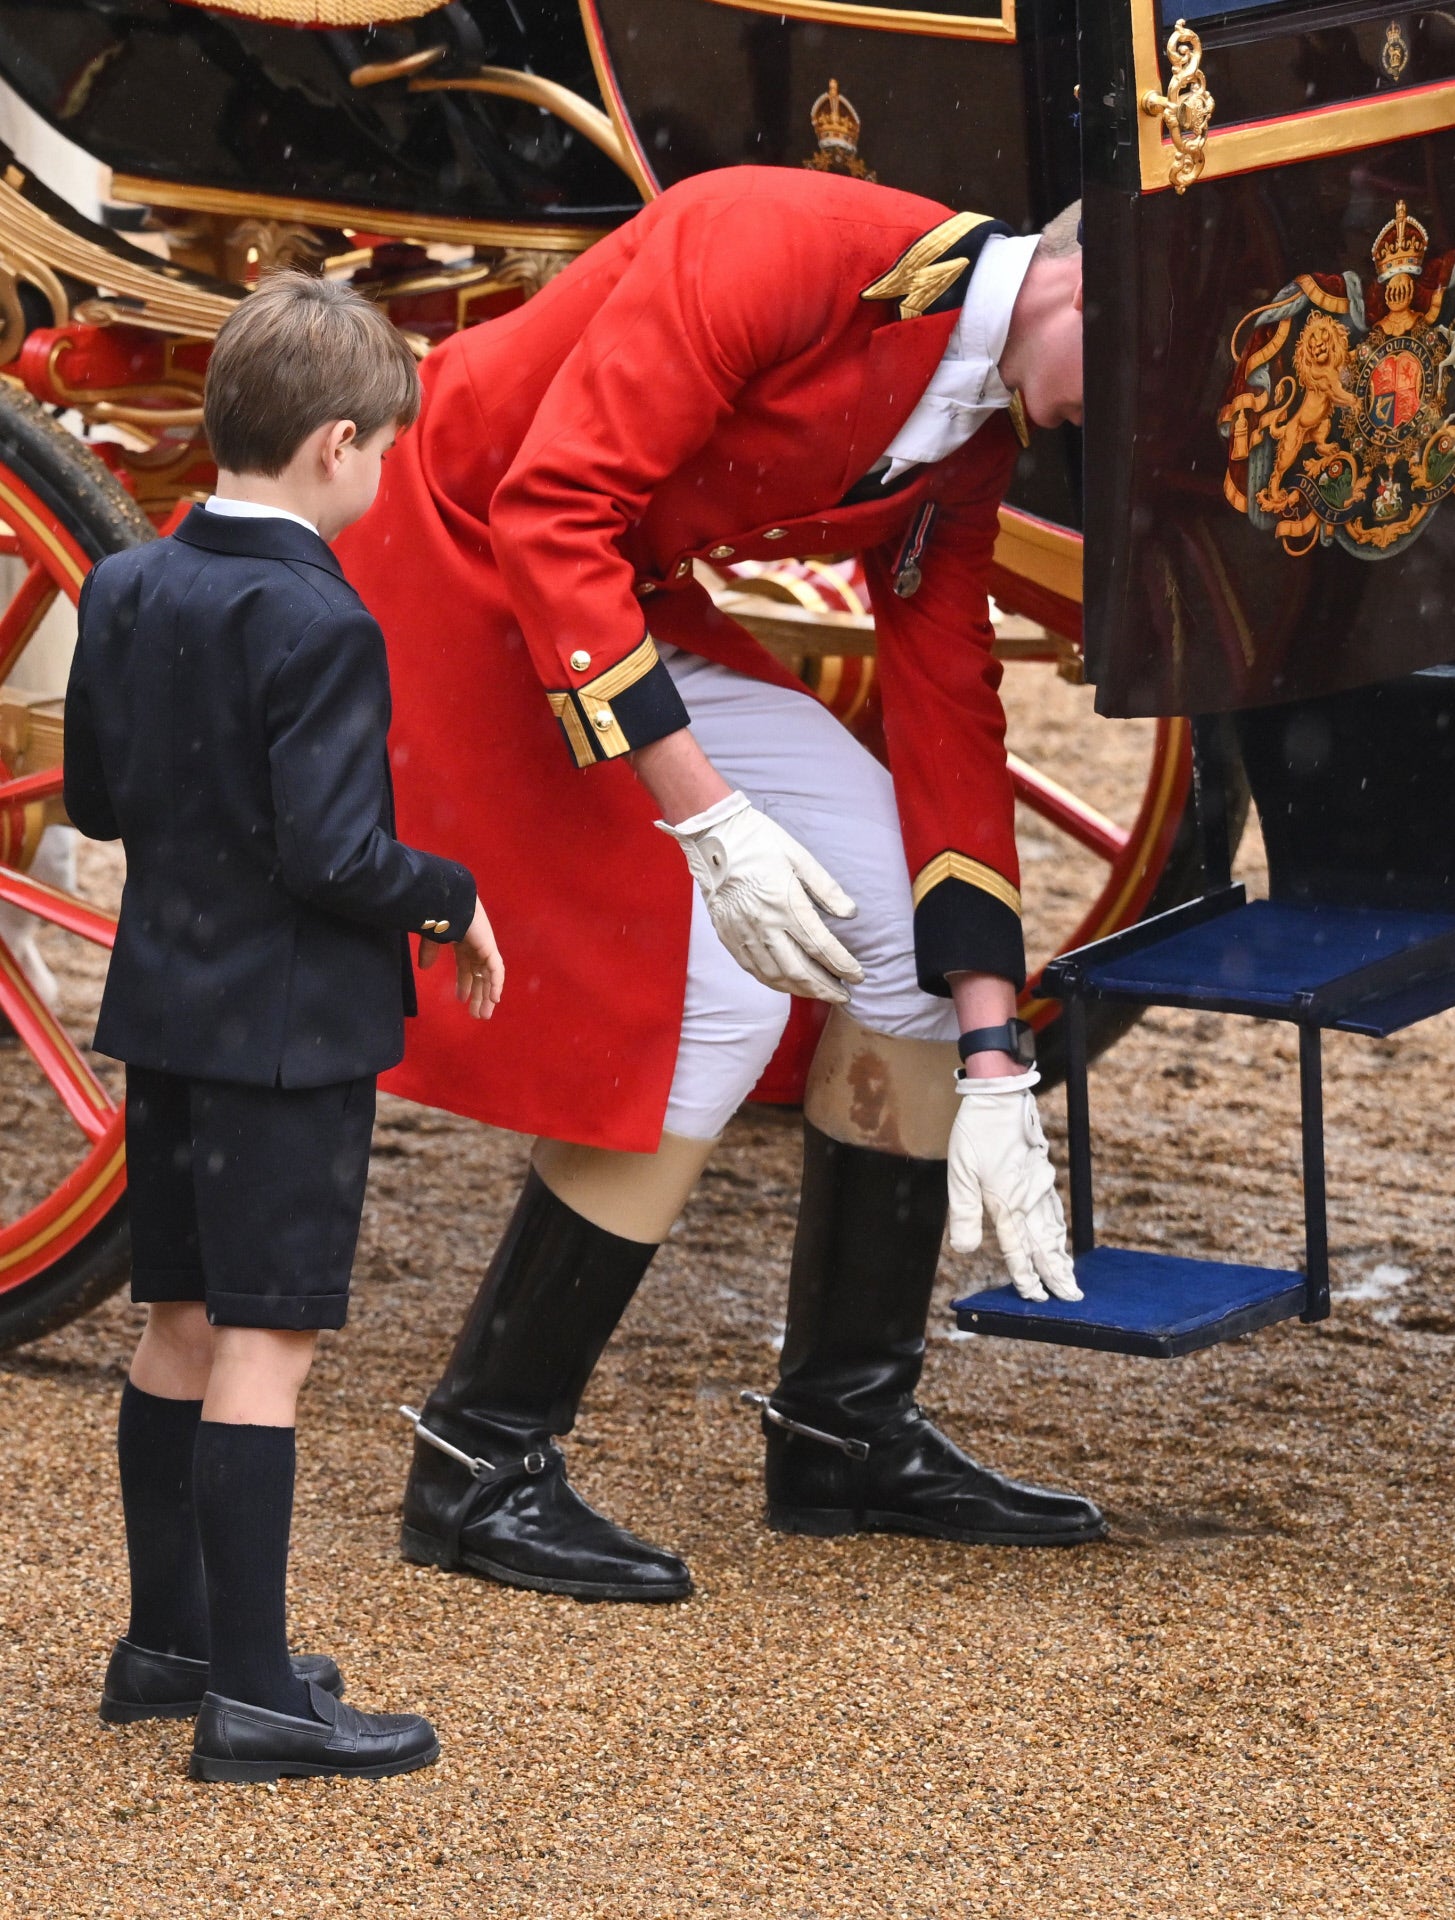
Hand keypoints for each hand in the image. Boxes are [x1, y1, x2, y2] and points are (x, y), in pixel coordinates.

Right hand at [418, 897, 504, 1019]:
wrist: (447, 900)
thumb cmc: (438, 913)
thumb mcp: (431, 937)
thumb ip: (430, 952)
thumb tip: (424, 968)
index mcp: (462, 942)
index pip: (466, 967)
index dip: (464, 983)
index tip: (461, 999)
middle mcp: (476, 946)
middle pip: (480, 975)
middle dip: (478, 995)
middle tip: (478, 1015)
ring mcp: (484, 946)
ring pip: (489, 976)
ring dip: (487, 995)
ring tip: (484, 1014)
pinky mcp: (489, 947)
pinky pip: (496, 969)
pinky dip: (496, 984)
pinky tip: (493, 1000)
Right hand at [657, 790, 863, 1003]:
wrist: (712, 837)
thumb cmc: (758, 841)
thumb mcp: (799, 856)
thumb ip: (826, 888)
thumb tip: (850, 913)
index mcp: (785, 903)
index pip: (820, 946)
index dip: (842, 965)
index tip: (858, 976)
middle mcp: (764, 925)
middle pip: (799, 970)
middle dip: (825, 988)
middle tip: (843, 997)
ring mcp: (743, 934)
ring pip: (776, 976)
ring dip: (801, 990)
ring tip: (820, 994)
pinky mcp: (728, 936)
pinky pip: (753, 969)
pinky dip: (774, 982)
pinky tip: (788, 984)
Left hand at [947, 1069, 1082, 1301]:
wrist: (1000, 1096)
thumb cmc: (975, 1133)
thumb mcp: (960, 1173)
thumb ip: (964, 1213)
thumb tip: (964, 1250)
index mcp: (1006, 1201)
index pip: (1017, 1249)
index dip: (1025, 1275)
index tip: (1034, 1296)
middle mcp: (1028, 1198)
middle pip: (1044, 1244)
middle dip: (1056, 1272)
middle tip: (1070, 1297)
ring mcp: (1040, 1185)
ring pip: (1053, 1228)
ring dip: (1060, 1254)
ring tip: (1070, 1276)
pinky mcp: (1044, 1173)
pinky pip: (1055, 1209)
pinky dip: (1060, 1229)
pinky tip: (1060, 1237)